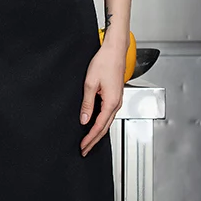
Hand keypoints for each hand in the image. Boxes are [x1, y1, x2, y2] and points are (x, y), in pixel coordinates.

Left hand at [79, 37, 125, 155]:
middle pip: (104, 128)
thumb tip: (84, 119)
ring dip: (97, 132)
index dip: (90, 138)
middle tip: (84, 149)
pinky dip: (100, 122)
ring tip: (87, 141)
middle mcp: (116, 104)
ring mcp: (117, 101)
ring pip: (106, 122)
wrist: (114, 51)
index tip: (83, 146)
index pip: (99, 126)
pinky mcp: (114, 96)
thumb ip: (87, 103)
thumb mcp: (90, 83)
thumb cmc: (104, 62)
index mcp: (111, 103)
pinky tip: (94, 124)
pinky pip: (107, 114)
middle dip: (94, 140)